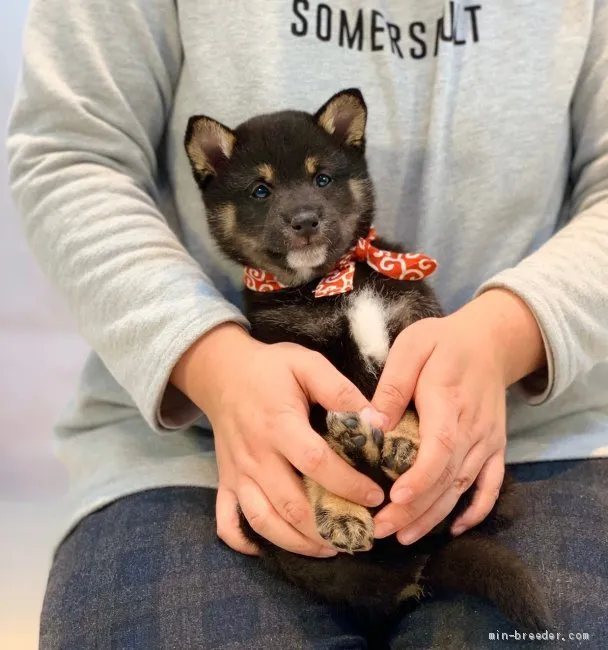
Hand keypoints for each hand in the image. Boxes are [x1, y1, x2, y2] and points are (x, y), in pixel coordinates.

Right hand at [171, 323, 385, 557]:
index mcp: (279, 425)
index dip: (348, 485)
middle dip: (329, 527)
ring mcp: (237, 473)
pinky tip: (273, 547)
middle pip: (291, 504)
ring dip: (298, 543)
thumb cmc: (271, 368)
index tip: (376, 497)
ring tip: (330, 548)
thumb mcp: (307, 364)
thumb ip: (340, 391)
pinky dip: (247, 541)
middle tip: (361, 535)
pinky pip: (229, 521)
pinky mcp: (226, 481)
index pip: (316, 463)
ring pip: (263, 521)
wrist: (222, 372)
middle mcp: (256, 456)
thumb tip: (375, 421)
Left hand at [371, 289, 545, 543]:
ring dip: (434, 515)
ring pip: (462, 487)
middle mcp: (473, 428)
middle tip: (380, 530)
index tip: (395, 498)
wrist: (490, 340)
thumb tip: (373, 424)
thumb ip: (394, 384)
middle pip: (446, 477)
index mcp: (448, 401)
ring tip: (402, 536)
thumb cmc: (442, 342)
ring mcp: (487, 441)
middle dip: (414, 509)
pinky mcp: (495, 447)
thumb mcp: (412, 347)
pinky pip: (491, 485)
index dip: (420, 477)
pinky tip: (454, 529)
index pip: (439, 447)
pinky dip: (476, 510)